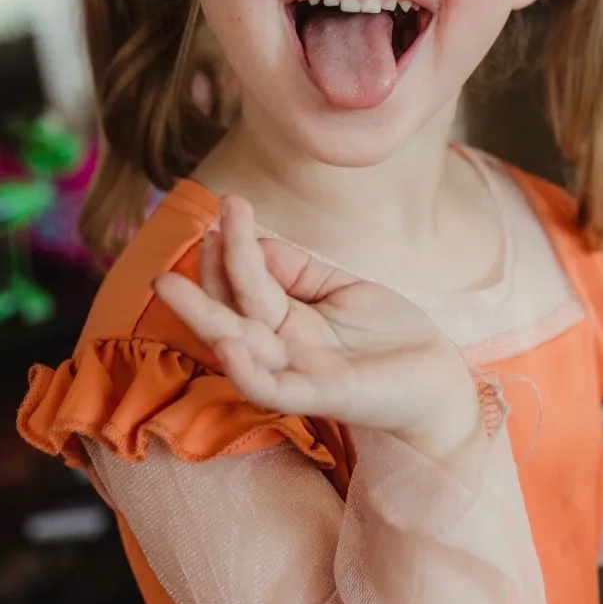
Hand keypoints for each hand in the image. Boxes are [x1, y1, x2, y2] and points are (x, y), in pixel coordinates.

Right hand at [154, 196, 480, 464]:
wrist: (438, 378)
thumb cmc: (388, 335)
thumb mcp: (340, 288)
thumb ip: (297, 269)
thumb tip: (253, 241)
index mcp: (285, 321)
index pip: (244, 284)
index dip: (230, 250)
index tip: (225, 208)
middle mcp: (282, 347)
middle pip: (228, 313)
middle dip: (198, 284)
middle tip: (164, 258)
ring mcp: (298, 372)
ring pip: (238, 345)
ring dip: (204, 316)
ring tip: (170, 284)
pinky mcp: (321, 395)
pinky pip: (273, 388)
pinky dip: (247, 370)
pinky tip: (230, 341)